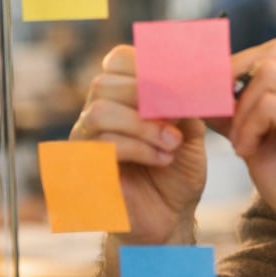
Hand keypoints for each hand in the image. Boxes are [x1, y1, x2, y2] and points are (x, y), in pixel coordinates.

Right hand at [71, 45, 206, 244]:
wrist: (171, 216)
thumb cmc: (178, 169)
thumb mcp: (192, 128)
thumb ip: (186, 99)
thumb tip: (187, 73)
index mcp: (121, 95)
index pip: (118, 60)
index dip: (148, 66)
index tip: (181, 86)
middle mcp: (97, 113)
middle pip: (104, 83)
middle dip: (147, 97)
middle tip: (178, 119)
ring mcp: (85, 141)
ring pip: (99, 113)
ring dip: (143, 126)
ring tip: (173, 143)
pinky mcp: (84, 170)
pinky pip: (101, 146)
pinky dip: (139, 149)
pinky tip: (164, 159)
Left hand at [224, 40, 275, 268]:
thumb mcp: (263, 145)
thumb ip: (241, 118)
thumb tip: (205, 97)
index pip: (275, 52)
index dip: (239, 68)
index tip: (214, 97)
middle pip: (273, 52)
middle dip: (236, 78)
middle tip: (220, 112)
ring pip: (269, 73)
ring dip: (242, 108)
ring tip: (239, 142)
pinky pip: (272, 104)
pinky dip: (250, 125)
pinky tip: (247, 151)